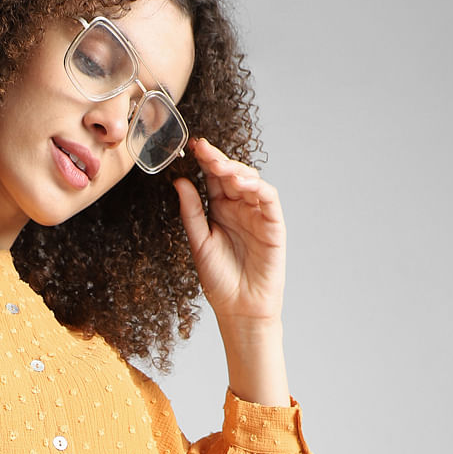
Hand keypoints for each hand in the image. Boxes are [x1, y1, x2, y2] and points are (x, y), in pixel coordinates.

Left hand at [173, 136, 285, 327]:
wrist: (238, 307)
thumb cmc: (219, 279)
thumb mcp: (199, 242)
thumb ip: (191, 212)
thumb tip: (179, 182)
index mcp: (219, 209)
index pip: (213, 178)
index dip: (204, 161)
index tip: (191, 146)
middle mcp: (239, 207)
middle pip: (231, 174)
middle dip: (217, 159)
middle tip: (203, 149)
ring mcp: (257, 214)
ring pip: (251, 181)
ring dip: (236, 169)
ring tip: (220, 165)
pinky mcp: (273, 224)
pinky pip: (268, 198)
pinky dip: (257, 187)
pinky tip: (242, 183)